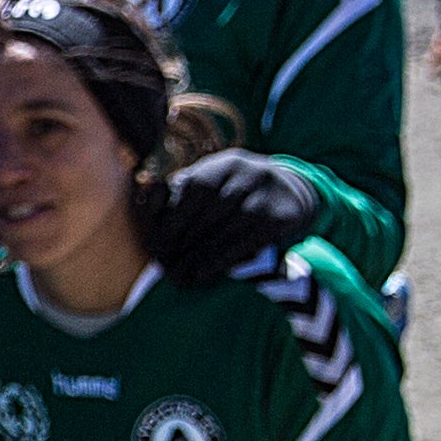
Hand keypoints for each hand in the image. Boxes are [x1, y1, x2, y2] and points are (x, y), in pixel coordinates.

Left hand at [139, 148, 318, 275]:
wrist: (293, 193)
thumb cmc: (237, 195)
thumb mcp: (213, 184)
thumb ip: (180, 193)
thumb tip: (147, 197)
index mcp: (222, 164)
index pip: (191, 190)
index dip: (171, 220)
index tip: (156, 247)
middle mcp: (246, 173)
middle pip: (207, 212)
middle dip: (181, 243)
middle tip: (164, 266)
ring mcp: (265, 194)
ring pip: (224, 229)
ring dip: (198, 256)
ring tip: (179, 276)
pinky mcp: (280, 216)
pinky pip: (246, 241)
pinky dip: (221, 259)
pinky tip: (204, 273)